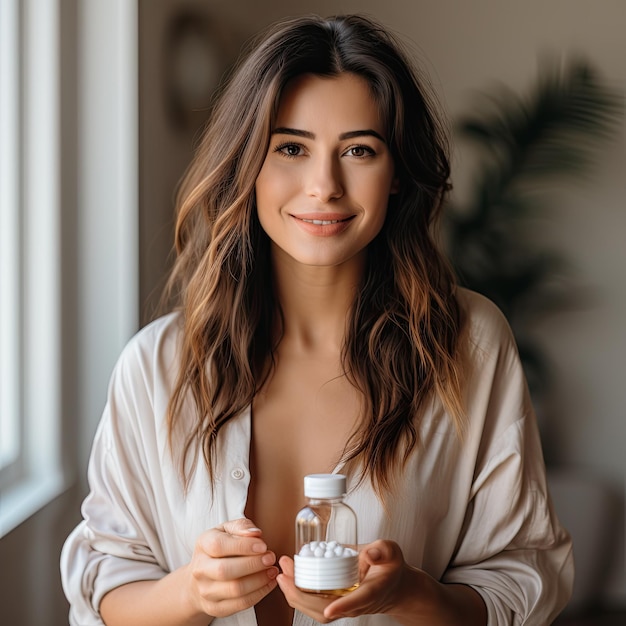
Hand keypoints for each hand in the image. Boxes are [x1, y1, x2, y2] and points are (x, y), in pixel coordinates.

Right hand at [184, 518, 277, 617]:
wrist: (202, 576)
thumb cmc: (221, 548)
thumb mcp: (228, 529)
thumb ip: (242, 527)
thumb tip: (255, 533)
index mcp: (203, 544)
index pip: (219, 546)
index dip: (243, 546)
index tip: (263, 545)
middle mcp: (200, 569)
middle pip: (225, 570)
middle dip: (253, 564)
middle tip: (270, 558)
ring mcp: (206, 591)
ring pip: (235, 590)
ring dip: (259, 580)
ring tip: (272, 571)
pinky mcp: (215, 608)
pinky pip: (241, 604)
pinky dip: (259, 594)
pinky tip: (269, 583)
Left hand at [276, 540, 409, 622]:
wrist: (391, 584)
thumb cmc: (389, 568)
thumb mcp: (391, 553)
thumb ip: (382, 550)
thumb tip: (370, 552)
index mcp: (371, 591)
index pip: (357, 601)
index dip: (343, 606)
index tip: (330, 608)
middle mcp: (354, 603)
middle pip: (326, 609)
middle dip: (302, 595)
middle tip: (285, 574)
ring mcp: (342, 604)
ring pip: (316, 609)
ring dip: (296, 593)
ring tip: (283, 572)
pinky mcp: (333, 601)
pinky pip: (313, 602)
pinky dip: (298, 591)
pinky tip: (289, 576)